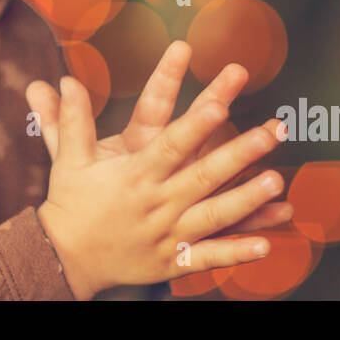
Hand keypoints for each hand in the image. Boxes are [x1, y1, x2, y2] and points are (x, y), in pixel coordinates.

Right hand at [27, 40, 293, 237]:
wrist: (63, 258)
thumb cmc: (70, 203)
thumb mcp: (68, 159)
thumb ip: (71, 118)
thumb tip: (65, 79)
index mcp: (135, 174)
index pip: (170, 145)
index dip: (196, 125)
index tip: (219, 105)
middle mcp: (156, 203)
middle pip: (203, 175)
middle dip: (239, 153)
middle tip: (270, 132)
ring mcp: (166, 234)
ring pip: (212, 216)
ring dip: (246, 200)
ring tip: (276, 181)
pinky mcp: (171, 260)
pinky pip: (207, 258)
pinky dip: (236, 253)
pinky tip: (265, 244)